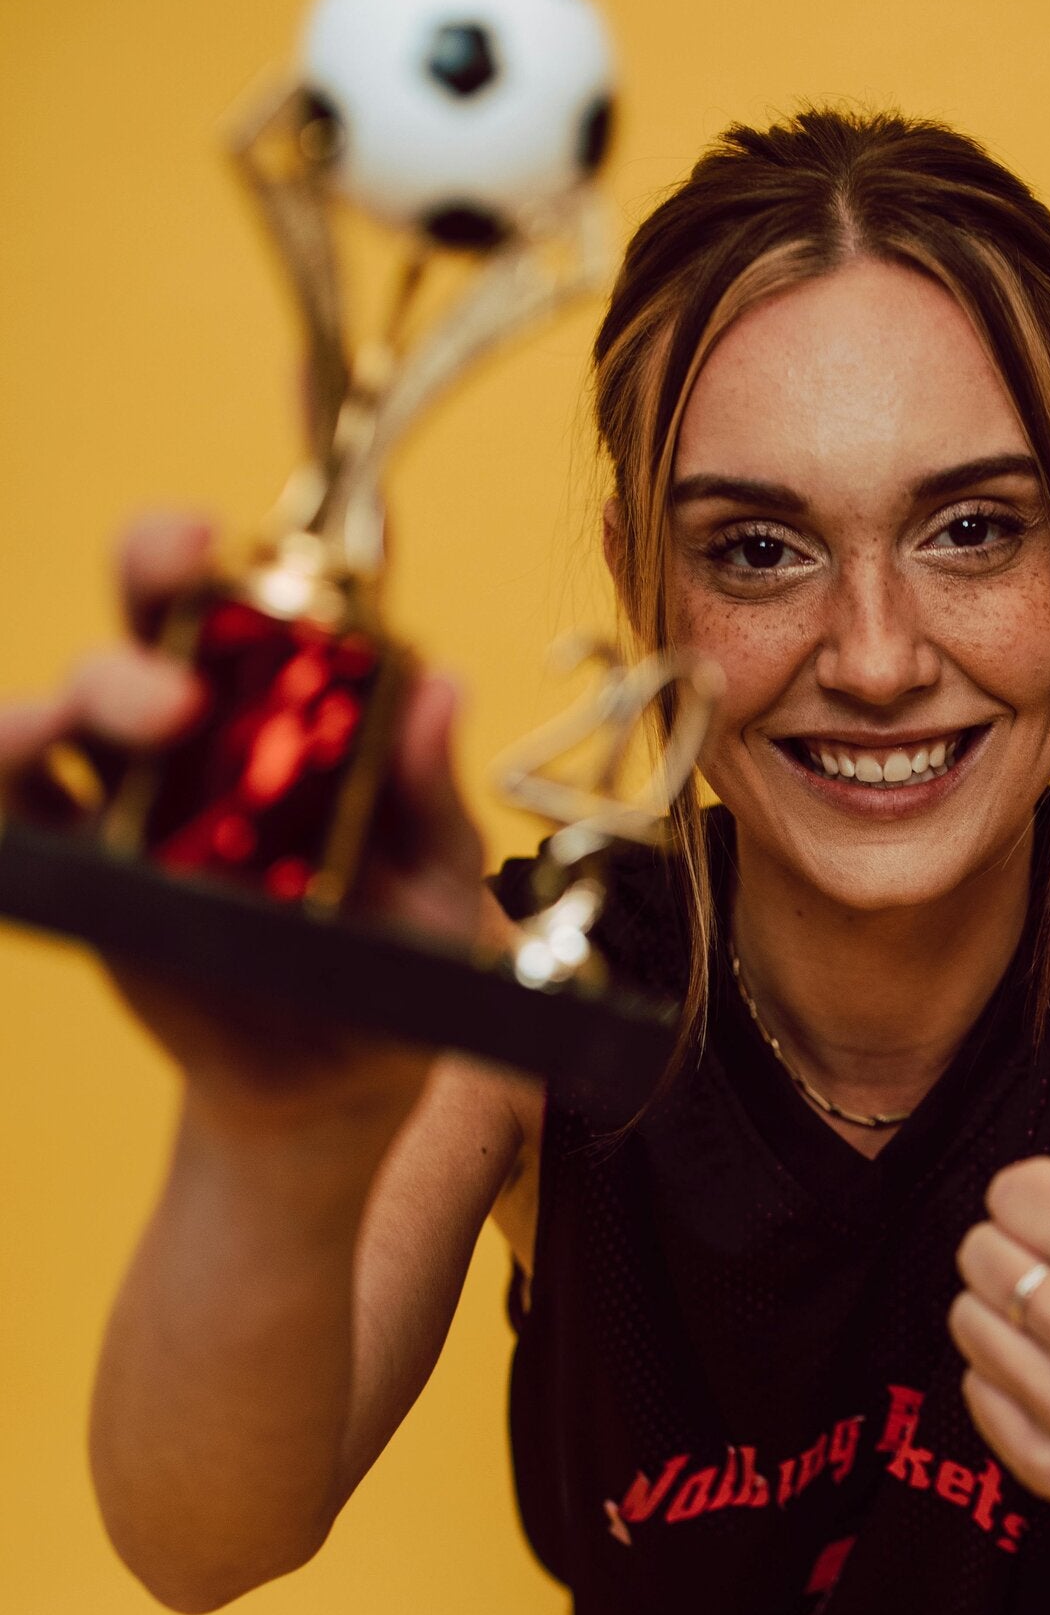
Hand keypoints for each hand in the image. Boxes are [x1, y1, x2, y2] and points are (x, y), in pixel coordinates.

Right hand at [2, 512, 489, 1143]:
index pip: (252, 597)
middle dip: (148, 576)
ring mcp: (134, 795)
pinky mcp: (89, 867)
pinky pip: (26, 803)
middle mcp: (201, 731)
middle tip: (188, 610)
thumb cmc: (399, 963)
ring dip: (84, 691)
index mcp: (289, 707)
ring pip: (72, 701)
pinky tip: (32, 754)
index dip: (227, 547)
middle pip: (144, 614)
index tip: (224, 531)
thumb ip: (431, 794)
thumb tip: (440, 685)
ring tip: (151, 718)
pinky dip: (15, 763)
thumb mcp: (443, 882)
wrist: (342, 1083)